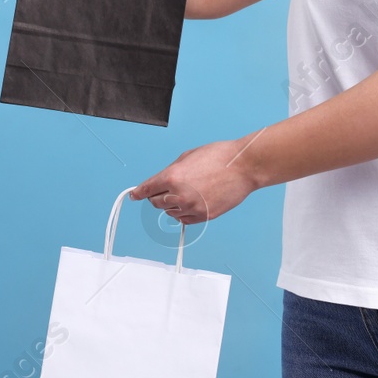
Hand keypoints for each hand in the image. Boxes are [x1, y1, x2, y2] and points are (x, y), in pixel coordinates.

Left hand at [129, 135, 263, 224]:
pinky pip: (184, 220)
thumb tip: (161, 181)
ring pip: (170, 213)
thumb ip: (171, 171)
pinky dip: (183, 213)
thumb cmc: (219, 157)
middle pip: (156, 203)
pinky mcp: (204, 216)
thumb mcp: (187, 157)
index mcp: (172, 177)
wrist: (244, 167)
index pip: (147, 189)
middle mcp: (179, 195)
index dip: (138, 193)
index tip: (134, 196)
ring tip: (187, 192)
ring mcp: (192, 208)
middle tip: (167, 188)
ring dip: (172, 205)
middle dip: (157, 196)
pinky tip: (192, 202)